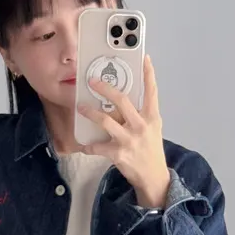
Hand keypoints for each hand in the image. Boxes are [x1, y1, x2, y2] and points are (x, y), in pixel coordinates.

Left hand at [77, 55, 170, 207]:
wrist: (154, 177)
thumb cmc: (151, 149)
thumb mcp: (152, 128)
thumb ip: (141, 114)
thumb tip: (122, 100)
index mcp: (152, 117)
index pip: (151, 91)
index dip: (148, 74)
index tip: (144, 58)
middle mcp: (141, 125)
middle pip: (122, 101)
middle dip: (105, 88)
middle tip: (92, 81)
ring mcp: (129, 139)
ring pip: (106, 121)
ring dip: (90, 113)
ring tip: (80, 107)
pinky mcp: (118, 154)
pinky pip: (98, 147)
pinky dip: (89, 146)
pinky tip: (83, 145)